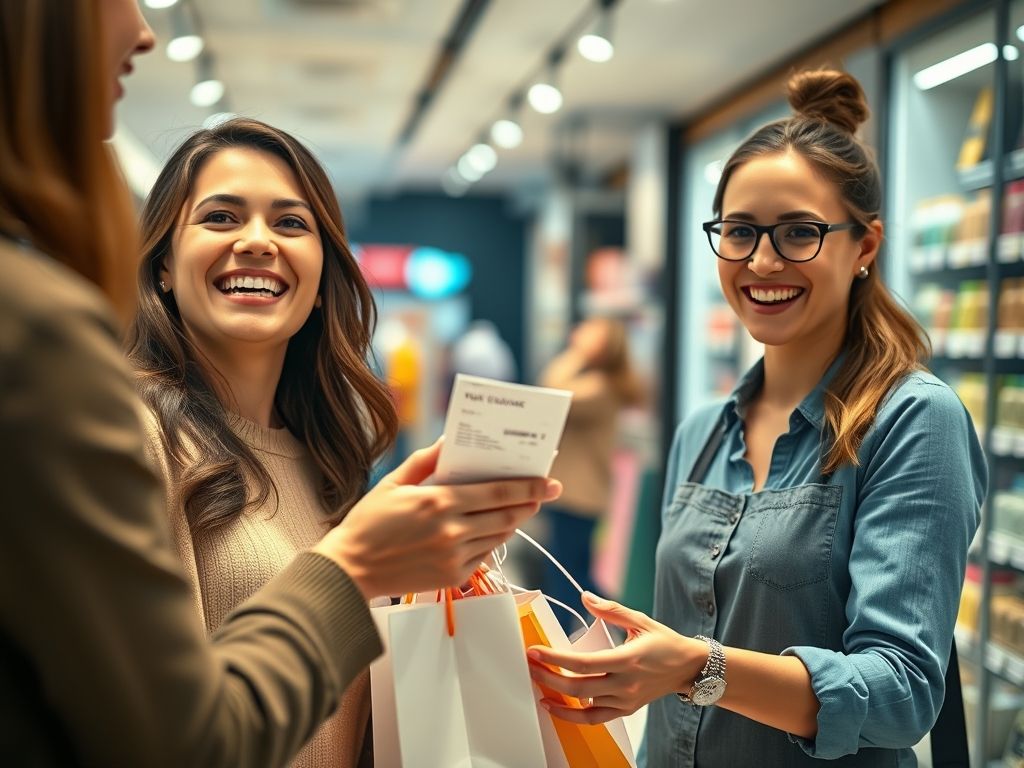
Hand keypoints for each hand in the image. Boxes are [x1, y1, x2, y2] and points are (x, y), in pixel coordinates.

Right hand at [313, 438, 560, 598]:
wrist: (351, 569)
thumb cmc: (369, 522)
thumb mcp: (394, 483)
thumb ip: (425, 462)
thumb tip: (449, 442)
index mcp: (439, 502)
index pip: (497, 492)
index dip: (527, 486)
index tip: (547, 479)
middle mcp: (452, 530)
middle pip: (506, 515)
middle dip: (532, 501)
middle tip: (549, 491)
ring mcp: (454, 557)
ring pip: (499, 536)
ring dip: (514, 521)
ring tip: (524, 507)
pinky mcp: (453, 577)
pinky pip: (484, 555)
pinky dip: (493, 540)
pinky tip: (494, 529)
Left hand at [526, 592, 702, 724]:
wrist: (689, 668)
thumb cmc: (665, 642)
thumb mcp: (640, 620)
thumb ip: (610, 610)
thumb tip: (585, 597)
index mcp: (628, 659)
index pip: (584, 663)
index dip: (556, 658)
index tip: (535, 652)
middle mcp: (626, 684)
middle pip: (578, 687)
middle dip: (549, 678)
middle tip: (529, 666)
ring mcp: (626, 700)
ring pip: (584, 706)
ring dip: (557, 697)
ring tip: (537, 685)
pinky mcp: (627, 709)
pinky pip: (595, 719)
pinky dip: (573, 716)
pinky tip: (556, 705)